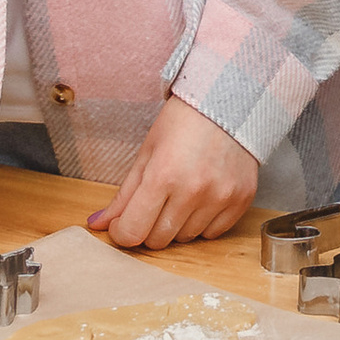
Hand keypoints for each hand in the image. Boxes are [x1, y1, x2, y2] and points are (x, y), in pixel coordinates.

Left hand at [87, 97, 259, 249]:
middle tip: (155, 202)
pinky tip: (203, 198)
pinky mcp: (241, 199)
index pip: (133, 231)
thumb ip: (124, 195)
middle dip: (149, 226)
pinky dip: (203, 223)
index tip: (123, 222)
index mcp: (163, 175)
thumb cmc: (184, 122)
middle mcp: (193, 190)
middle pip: (158, 240)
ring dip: (177, 224)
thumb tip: (98, 224)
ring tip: (182, 193)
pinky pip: (213, 233)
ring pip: (186, 238)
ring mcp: (221, 196)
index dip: (122, 231)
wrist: (228, 100)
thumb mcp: (147, 152)